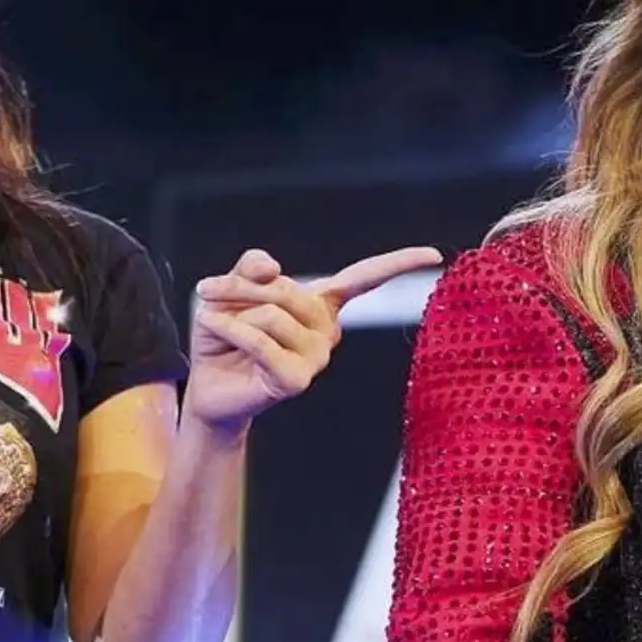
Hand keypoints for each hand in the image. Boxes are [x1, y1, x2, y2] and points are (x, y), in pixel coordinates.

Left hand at [183, 245, 443, 434]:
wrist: (207, 385)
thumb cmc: (225, 335)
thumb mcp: (232, 290)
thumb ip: (251, 269)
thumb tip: (273, 266)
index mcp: (320, 304)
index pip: (363, 279)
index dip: (397, 264)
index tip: (434, 256)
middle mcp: (326, 330)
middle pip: (286, 288)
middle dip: (240, 287)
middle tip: (210, 293)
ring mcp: (316, 357)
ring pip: (272, 313)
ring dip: (233, 314)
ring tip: (222, 327)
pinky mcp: (296, 380)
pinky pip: (261, 340)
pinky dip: (232, 330)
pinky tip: (216, 330)